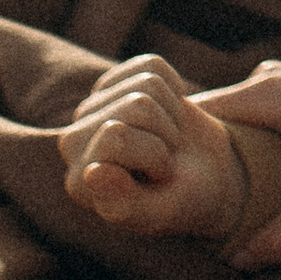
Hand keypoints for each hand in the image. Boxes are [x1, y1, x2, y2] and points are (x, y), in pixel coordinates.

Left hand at [59, 55, 246, 240]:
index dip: (155, 156)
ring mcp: (92, 109)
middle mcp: (74, 142)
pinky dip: (174, 89)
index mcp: (79, 179)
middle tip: (167, 161)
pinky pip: (152, 66)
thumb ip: (124, 204)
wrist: (205, 181)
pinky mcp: (114, 84)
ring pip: (147, 84)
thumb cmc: (182, 201)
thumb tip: (92, 172)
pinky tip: (168, 117)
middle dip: (165, 134)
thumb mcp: (161, 213)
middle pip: (136, 106)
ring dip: (172, 115)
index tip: (159, 181)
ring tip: (168, 142)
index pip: (117, 136)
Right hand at [197, 37, 280, 267]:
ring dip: (229, 158)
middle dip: (200, 162)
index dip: (174, 154)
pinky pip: (260, 122)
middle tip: (190, 207)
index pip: (191, 119)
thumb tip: (240, 263)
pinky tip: (257, 184)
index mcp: (263, 93)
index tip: (167, 193)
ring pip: (238, 124)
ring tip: (219, 202)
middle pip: (211, 123)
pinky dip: (252, 149)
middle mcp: (267, 80)